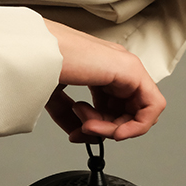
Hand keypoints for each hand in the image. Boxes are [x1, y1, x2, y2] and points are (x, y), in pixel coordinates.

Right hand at [42, 21, 165, 141]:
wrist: (32, 51)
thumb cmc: (38, 63)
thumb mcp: (54, 96)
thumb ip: (70, 116)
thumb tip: (84, 134)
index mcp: (100, 69)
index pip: (112, 107)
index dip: (98, 127)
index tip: (77, 133)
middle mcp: (116, 67)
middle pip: (127, 112)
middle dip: (105, 129)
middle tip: (83, 128)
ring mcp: (125, 66)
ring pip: (139, 112)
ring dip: (112, 128)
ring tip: (86, 121)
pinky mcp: (131, 70)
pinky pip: (152, 106)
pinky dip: (137, 126)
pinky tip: (115, 131)